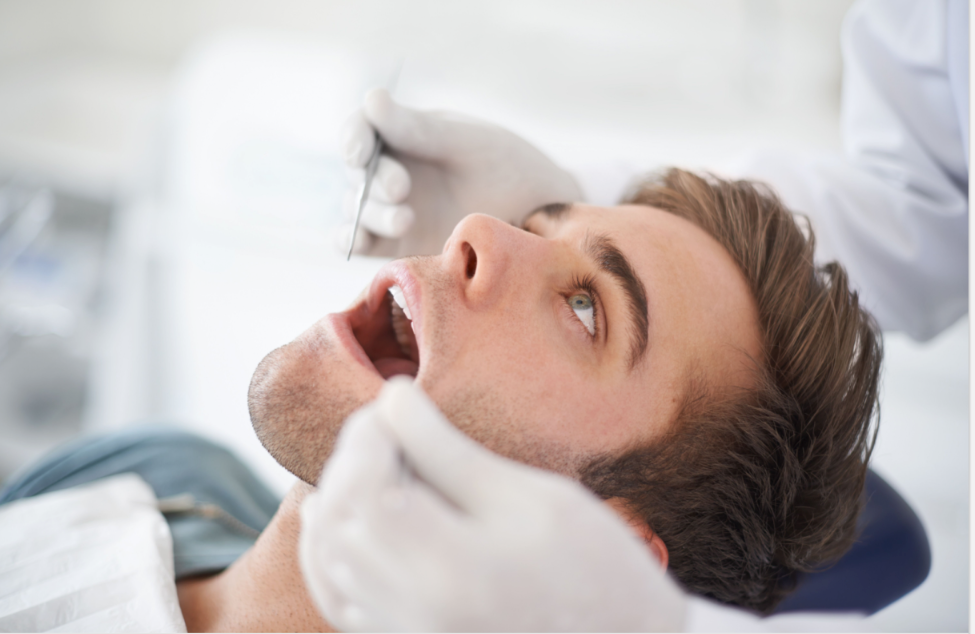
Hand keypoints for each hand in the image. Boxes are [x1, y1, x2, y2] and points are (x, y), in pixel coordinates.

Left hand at [300, 378, 686, 631]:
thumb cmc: (598, 572)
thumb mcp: (533, 498)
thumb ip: (450, 451)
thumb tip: (391, 398)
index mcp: (447, 571)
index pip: (363, 491)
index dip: (365, 438)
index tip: (392, 405)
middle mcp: (412, 614)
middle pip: (337, 524)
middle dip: (350, 462)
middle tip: (387, 429)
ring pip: (328, 562)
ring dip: (337, 501)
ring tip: (377, 464)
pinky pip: (340, 597)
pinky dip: (334, 550)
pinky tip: (358, 517)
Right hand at [336, 89, 582, 256]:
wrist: (538, 219)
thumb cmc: (509, 169)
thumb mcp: (467, 143)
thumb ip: (419, 129)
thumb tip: (371, 99)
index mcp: (407, 134)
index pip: (364, 128)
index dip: (354, 137)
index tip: (360, 152)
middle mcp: (393, 169)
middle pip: (359, 173)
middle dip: (373, 180)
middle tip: (400, 188)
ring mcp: (393, 207)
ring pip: (359, 209)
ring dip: (370, 214)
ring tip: (405, 219)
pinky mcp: (398, 245)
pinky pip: (362, 242)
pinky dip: (352, 241)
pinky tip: (359, 242)